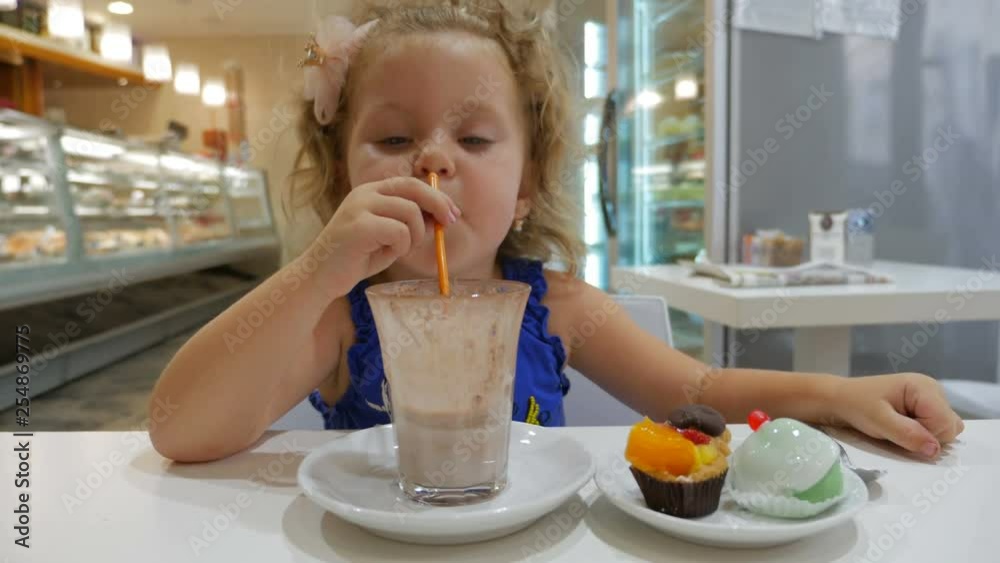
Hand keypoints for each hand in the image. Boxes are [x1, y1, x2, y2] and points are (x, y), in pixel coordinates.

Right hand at [303, 177, 459, 294]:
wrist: (321, 276)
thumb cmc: (356, 258)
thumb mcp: (389, 238)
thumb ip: (411, 224)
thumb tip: (442, 215)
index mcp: (371, 192)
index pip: (411, 184)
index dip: (436, 196)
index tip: (452, 213)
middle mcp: (365, 193)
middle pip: (414, 188)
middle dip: (438, 205)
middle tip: (449, 223)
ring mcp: (360, 206)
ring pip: (411, 213)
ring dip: (415, 236)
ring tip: (399, 250)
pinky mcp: (359, 225)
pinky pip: (400, 232)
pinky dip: (401, 247)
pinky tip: (386, 254)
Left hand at [830, 373, 963, 458]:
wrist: (841, 399)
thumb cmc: (857, 406)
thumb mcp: (878, 421)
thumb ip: (907, 434)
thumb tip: (935, 450)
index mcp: (924, 387)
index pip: (945, 424)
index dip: (925, 435)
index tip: (899, 429)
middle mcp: (934, 390)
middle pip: (949, 427)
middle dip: (926, 436)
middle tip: (897, 427)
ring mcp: (932, 398)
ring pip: (946, 429)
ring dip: (925, 435)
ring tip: (899, 426)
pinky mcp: (926, 407)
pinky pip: (938, 428)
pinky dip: (923, 433)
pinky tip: (904, 426)